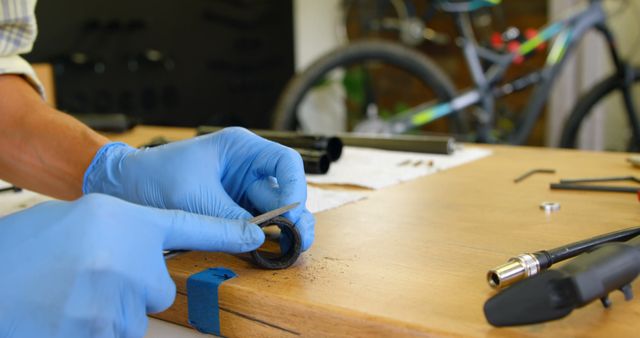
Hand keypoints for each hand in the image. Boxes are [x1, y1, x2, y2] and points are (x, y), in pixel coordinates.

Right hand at [0, 194, 262, 336]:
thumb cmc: (26, 248)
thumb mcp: (84, 221)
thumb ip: (126, 233)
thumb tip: (152, 257)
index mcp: (125, 223)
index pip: (191, 226)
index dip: (227, 233)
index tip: (256, 237)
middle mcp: (129, 260)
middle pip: (159, 290)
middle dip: (134, 289)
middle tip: (91, 277)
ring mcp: (115, 302)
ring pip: (135, 318)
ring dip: (110, 312)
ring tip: (70, 294)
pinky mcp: (99, 334)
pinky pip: (115, 334)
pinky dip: (94, 328)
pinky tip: (66, 313)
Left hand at [83, 127, 314, 250]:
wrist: (123, 187)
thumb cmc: (154, 177)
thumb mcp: (194, 197)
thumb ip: (229, 216)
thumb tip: (261, 237)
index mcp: (241, 148)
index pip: (285, 162)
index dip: (295, 186)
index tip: (292, 213)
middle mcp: (246, 167)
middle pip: (283, 189)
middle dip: (294, 215)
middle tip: (300, 240)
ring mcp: (239, 189)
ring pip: (272, 209)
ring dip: (282, 228)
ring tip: (291, 249)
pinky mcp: (230, 209)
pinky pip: (254, 223)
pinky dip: (263, 236)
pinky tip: (271, 249)